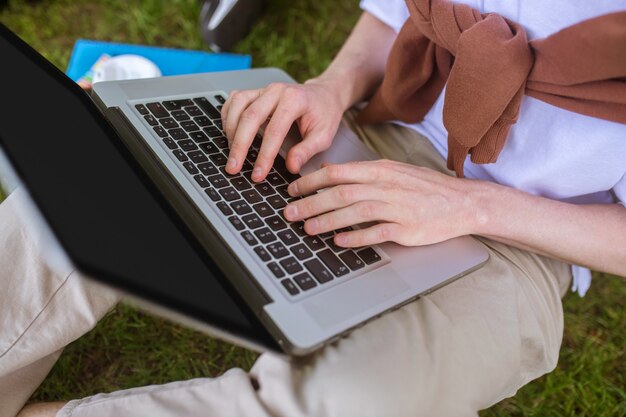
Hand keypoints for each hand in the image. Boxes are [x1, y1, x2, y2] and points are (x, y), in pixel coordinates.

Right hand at [221, 79, 345, 181]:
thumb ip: (307, 151)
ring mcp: (264, 89)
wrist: (324, 93)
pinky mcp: (256, 91)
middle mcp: (276, 91)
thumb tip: (291, 167)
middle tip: (233, 168)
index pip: (274, 131)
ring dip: (231, 131)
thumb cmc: (324, 114)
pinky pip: (234, 100)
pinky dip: (228, 116)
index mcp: (295, 100)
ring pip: (238, 105)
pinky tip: (229, 133)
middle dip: (239, 146)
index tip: (258, 174)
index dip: (264, 155)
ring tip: (231, 153)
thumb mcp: (324, 135)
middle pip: (250, 117)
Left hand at [283, 160, 479, 247]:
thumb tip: (328, 169)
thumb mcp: (392, 171)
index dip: (311, 181)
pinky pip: (377, 232)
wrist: (462, 202)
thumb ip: (361, 172)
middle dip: (311, 203)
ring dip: (328, 220)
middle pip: (341, 193)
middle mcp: (387, 186)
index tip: (292, 190)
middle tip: (289, 212)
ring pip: (355, 211)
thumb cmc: (425, 188)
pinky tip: (339, 242)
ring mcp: (398, 207)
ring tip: (307, 228)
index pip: (338, 172)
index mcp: (381, 170)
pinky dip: (356, 237)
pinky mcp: (407, 228)